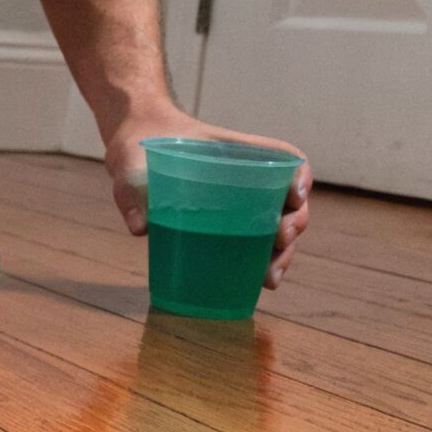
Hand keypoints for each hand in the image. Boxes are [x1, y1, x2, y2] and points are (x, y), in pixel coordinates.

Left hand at [101, 107, 312, 288]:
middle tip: (279, 243)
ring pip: (276, 227)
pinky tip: (256, 283)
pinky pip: (252, 241)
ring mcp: (237, 201)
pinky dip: (259, 261)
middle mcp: (244, 177)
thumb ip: (132, 190)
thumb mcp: (132, 164)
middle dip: (294, 225)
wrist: (132, 150)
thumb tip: (141, 228)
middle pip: (287, 200)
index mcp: (233, 152)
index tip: (294, 196)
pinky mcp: (223, 222)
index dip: (299, 175)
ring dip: (281, 253)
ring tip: (269, 279)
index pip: (284, 156)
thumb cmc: (139, 148)